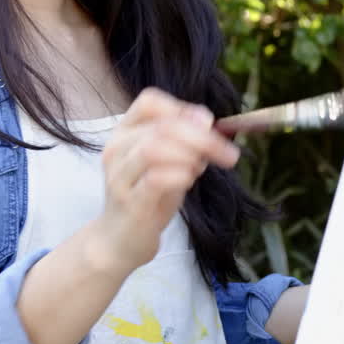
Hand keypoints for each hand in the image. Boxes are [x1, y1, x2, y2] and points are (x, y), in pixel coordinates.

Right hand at [93, 88, 239, 274]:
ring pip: (155, 147)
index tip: (208, 126)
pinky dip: (181, 175)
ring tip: (201, 169)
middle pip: (162, 126)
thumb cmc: (148, 197)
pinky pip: (155, 179)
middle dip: (202, 137)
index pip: (150, 102)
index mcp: (125, 133)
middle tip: (227, 154)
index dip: (183, 109)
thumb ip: (185, 141)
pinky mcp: (129, 202)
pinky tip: (189, 181)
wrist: (120, 241)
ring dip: (190, 155)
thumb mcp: (169, 162)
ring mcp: (120, 176)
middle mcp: (116, 149)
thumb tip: (206, 119)